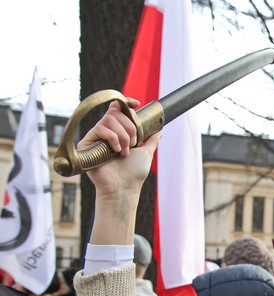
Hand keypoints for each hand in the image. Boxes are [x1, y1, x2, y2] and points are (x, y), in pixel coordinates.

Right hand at [80, 99, 160, 245]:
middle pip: (115, 113)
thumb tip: (159, 130)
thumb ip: (151, 140)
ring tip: (124, 151)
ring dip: (123, 135)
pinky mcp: (87, 143)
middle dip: (129, 127)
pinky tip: (116, 151)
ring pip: (109, 119)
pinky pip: (100, 128)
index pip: (118, 110)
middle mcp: (107, 133)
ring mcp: (96, 137)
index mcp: (119, 133)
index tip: (136, 103)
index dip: (125, 103)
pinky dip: (113, 138)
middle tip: (133, 143)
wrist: (124, 187)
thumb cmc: (133, 173)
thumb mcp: (146, 153)